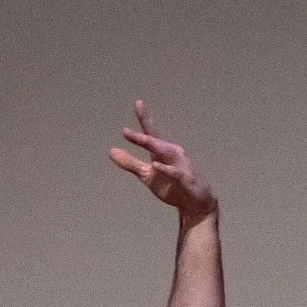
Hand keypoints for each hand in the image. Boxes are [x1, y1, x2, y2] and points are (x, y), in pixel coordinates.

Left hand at [109, 99, 216, 221]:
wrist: (195, 203)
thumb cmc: (172, 186)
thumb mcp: (147, 175)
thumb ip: (130, 163)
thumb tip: (111, 151)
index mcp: (161, 150)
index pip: (151, 132)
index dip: (144, 118)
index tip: (138, 103)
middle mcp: (172, 153)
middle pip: (156, 140)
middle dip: (143, 134)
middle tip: (126, 130)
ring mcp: (180, 165)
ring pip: (166, 152)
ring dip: (154, 146)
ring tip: (141, 140)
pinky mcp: (186, 179)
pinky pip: (175, 172)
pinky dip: (166, 169)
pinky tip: (156, 165)